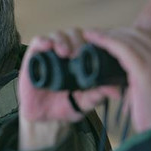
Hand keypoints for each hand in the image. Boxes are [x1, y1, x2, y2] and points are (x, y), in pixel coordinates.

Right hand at [18, 29, 112, 150]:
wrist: (44, 118)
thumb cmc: (66, 105)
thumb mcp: (86, 102)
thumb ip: (99, 94)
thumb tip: (116, 91)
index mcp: (82, 58)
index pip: (91, 39)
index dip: (95, 40)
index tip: (98, 49)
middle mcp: (67, 51)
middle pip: (75, 33)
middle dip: (79, 40)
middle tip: (79, 54)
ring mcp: (50, 52)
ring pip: (58, 34)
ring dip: (63, 41)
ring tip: (65, 53)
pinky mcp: (33, 56)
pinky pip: (38, 41)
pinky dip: (44, 41)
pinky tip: (48, 46)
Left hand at [84, 28, 150, 133]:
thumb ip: (147, 76)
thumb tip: (125, 72)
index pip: (148, 36)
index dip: (127, 34)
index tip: (111, 36)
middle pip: (137, 33)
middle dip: (115, 31)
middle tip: (96, 34)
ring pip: (127, 38)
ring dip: (106, 34)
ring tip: (91, 35)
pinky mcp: (145, 70)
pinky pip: (121, 47)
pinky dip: (105, 41)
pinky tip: (93, 40)